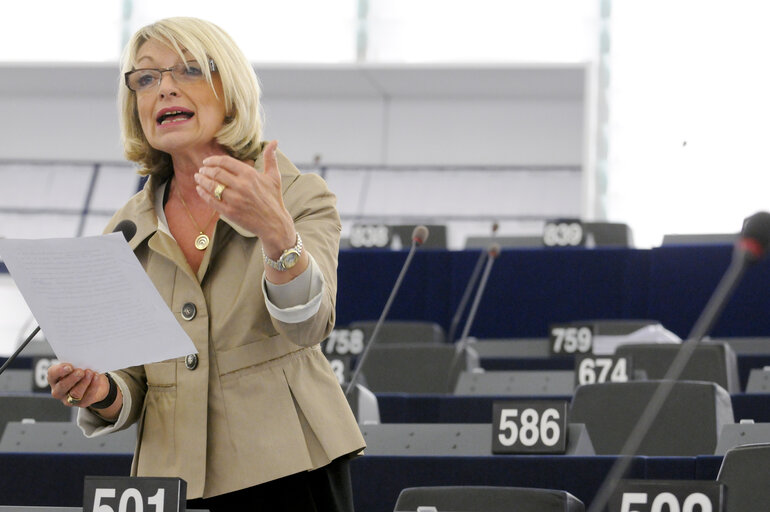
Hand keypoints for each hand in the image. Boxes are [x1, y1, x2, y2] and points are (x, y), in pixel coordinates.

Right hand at [47, 362, 108, 407]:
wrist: (96, 382)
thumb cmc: (83, 370)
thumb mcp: (78, 364)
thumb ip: (76, 362)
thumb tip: (80, 359)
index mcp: (54, 378)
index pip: (52, 374)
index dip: (59, 371)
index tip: (69, 367)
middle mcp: (58, 390)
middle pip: (62, 386)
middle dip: (72, 378)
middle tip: (80, 371)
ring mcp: (69, 399)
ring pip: (75, 393)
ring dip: (83, 382)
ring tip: (90, 372)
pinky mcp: (82, 404)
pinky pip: (88, 396)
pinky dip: (93, 386)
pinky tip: (96, 377)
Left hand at [195, 140, 295, 254]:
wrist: (274, 223)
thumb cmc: (274, 199)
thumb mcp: (274, 177)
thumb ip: (270, 158)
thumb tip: (274, 141)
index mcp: (250, 174)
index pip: (225, 162)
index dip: (213, 160)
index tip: (207, 161)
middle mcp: (241, 186)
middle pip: (216, 173)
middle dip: (206, 170)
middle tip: (201, 170)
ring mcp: (235, 200)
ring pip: (211, 186)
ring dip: (202, 180)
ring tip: (198, 177)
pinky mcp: (230, 212)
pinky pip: (211, 200)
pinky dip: (203, 194)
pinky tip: (199, 190)